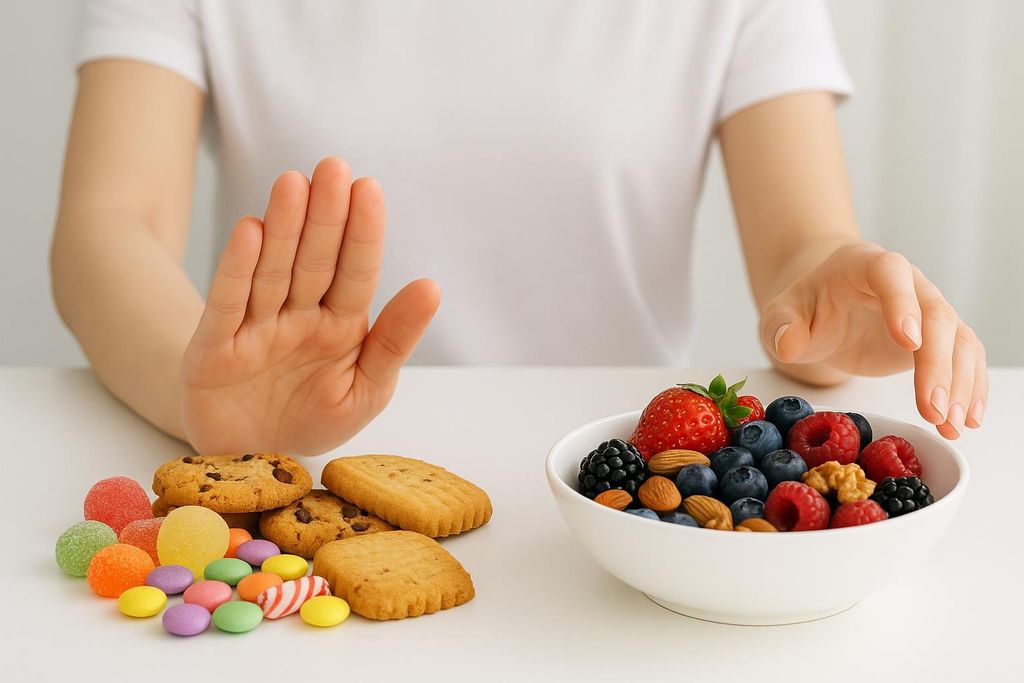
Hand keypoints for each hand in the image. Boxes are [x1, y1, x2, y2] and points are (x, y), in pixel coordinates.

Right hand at [181, 157, 439, 454]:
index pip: (355, 272)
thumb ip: (395, 340)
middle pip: (313, 260)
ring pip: (272, 272)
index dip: (362, 233)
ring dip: (282, 229)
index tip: (369, 188)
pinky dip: (237, 271)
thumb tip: (432, 286)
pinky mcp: (214, 348)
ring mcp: (256, 329)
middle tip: (333, 167)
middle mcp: (299, 316)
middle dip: (324, 216)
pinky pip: (228, 305)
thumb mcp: (367, 388)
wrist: (254, 459)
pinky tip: (249, 232)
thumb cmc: (313, 416)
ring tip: (293, 184)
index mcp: (341, 325)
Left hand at [760, 242, 986, 438]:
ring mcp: (928, 309)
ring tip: (951, 426)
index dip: (901, 303)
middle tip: (932, 409)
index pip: (890, 273)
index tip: (908, 341)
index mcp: (864, 265)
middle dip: (938, 364)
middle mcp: (908, 282)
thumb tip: (788, 344)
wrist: (824, 310)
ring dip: (960, 384)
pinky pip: (965, 356)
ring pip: (959, 339)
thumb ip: (781, 326)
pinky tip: (969, 420)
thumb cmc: (805, 308)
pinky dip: (971, 387)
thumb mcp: (781, 315)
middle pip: (935, 313)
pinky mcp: (939, 337)